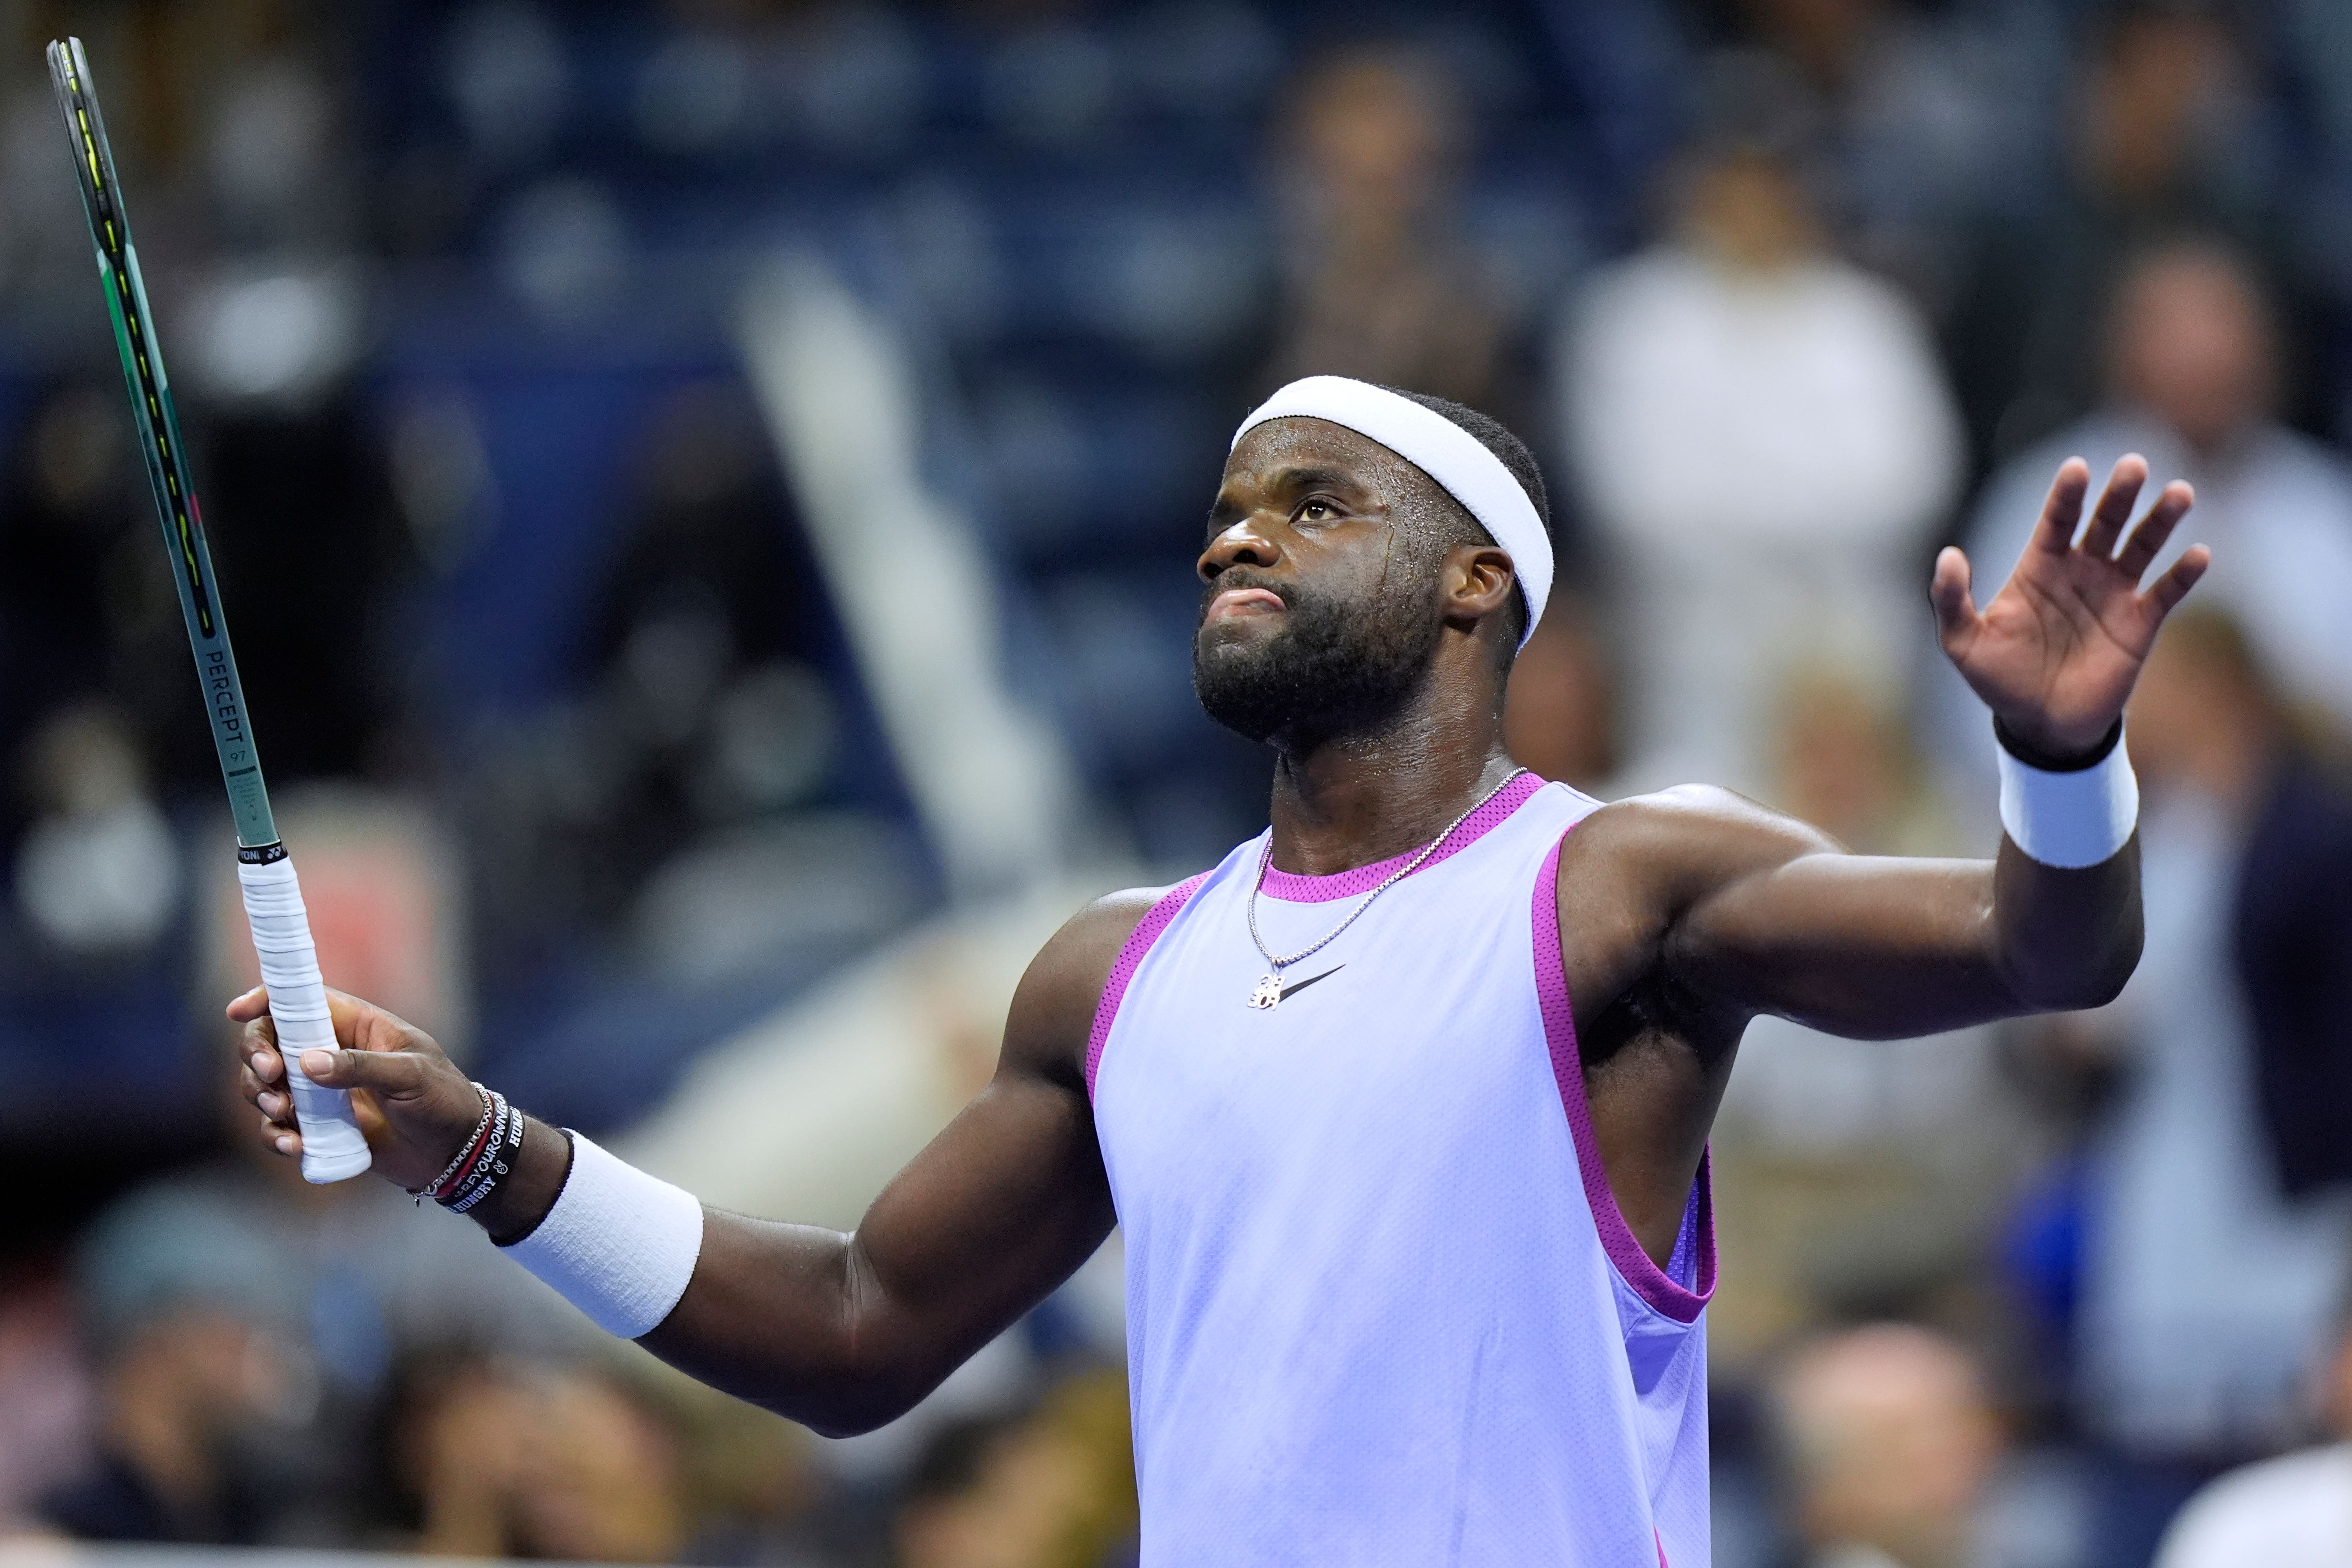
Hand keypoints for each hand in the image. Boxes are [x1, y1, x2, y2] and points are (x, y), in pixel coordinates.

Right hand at [231, 986, 482, 1191]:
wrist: (455, 1150)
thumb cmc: (443, 1099)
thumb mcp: (411, 1075)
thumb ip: (361, 1066)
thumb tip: (306, 1062)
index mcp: (355, 1026)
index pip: (301, 1000)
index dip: (266, 1000)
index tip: (238, 1011)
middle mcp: (331, 1054)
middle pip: (270, 1041)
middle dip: (256, 1055)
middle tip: (270, 1074)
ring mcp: (321, 1092)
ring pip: (266, 1085)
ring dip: (261, 1096)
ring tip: (283, 1113)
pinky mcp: (319, 1127)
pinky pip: (280, 1127)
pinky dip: (276, 1135)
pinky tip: (293, 1146)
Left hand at [1931, 454, 2207, 756]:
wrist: (2040, 724)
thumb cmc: (1999, 679)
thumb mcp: (1963, 642)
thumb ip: (1950, 599)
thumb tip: (1948, 554)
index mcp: (2040, 567)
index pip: (2056, 520)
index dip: (2066, 495)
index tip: (2076, 467)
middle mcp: (2081, 570)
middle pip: (2105, 522)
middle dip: (2119, 495)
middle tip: (2134, 465)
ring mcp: (2114, 594)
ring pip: (2142, 546)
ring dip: (2161, 520)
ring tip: (2180, 492)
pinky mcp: (2140, 623)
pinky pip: (2166, 592)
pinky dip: (2183, 574)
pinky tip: (2198, 554)